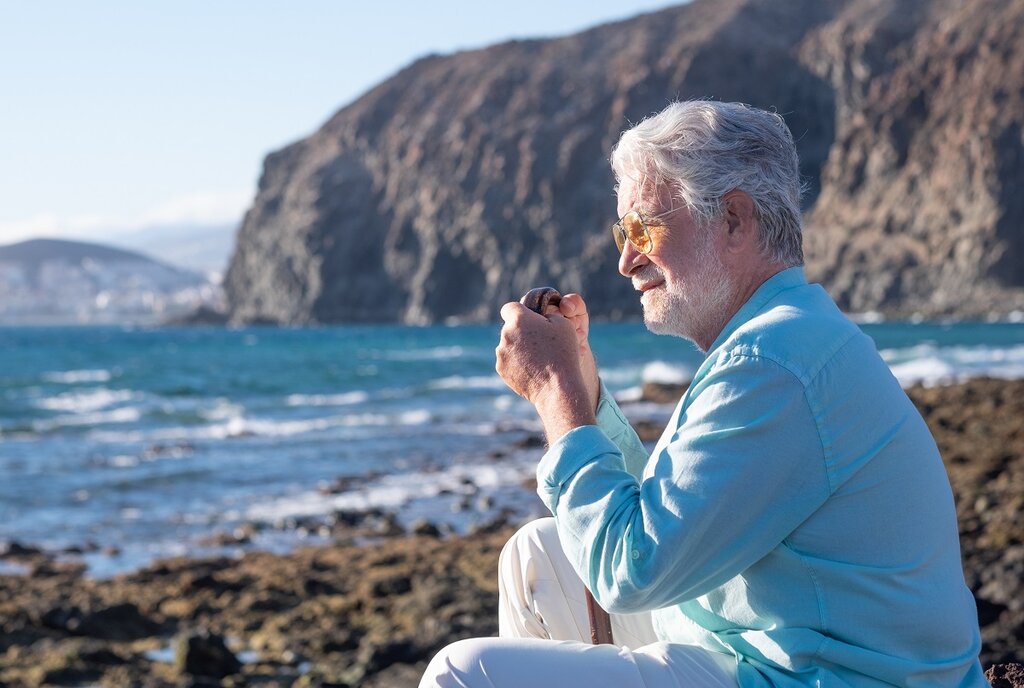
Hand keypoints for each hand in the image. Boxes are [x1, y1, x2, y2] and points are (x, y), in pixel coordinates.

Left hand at [495, 302, 595, 441]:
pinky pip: (508, 360)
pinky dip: (517, 363)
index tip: (530, 320)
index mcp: (519, 319)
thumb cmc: (563, 353)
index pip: (510, 308)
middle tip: (540, 342)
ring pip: (508, 345)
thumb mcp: (564, 324)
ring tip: (538, 359)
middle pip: (510, 328)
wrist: (557, 387)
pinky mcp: (501, 369)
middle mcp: (505, 334)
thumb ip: (547, 314)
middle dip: (521, 332)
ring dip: (519, 348)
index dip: (520, 312)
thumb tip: (539, 317)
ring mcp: (501, 353)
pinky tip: (533, 369)